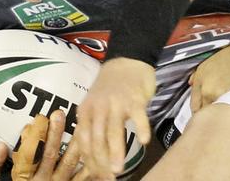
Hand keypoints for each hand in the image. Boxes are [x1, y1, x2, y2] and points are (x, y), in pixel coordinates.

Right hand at [0, 111, 88, 180]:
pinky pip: (79, 180)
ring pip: (68, 166)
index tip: (39, 118)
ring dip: (75, 146)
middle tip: (58, 114)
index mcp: (23, 176)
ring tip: (81, 127)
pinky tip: (95, 153)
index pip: (29, 153)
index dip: (35, 136)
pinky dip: (88, 169)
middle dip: (55, 134)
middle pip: (49, 155)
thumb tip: (0, 146)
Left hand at [75, 58, 154, 179]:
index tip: (97, 175)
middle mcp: (99, 107)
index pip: (85, 140)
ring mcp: (117, 102)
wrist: (127, 60)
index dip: (89, 160)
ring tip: (119, 169)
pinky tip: (144, 141)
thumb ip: (93, 126)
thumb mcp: (94, 105)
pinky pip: (138, 115)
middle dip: (101, 160)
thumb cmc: (110, 88)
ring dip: (116, 151)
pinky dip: (141, 129)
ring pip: (114, 130)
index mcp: (86, 110)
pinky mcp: (134, 97)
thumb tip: (92, 156)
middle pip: (97, 138)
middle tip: (109, 177)